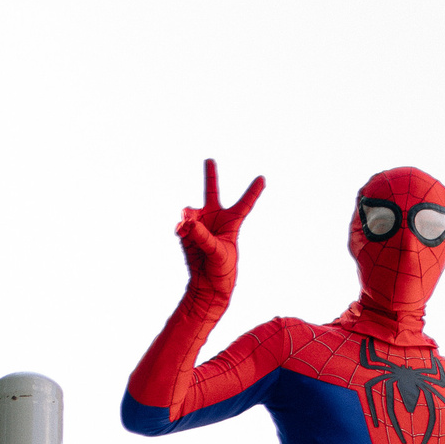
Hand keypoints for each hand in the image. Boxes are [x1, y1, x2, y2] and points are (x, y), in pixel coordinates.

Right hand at [175, 158, 263, 296]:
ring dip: (188, 218)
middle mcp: (215, 218)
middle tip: (209, 159)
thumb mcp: (217, 252)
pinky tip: (181, 234)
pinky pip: (181, 223)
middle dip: (211, 175)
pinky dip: (181, 228)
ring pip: (190, 211)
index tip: (263, 178)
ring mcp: (200, 224)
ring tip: (189, 229)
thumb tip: (188, 221)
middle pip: (212, 192)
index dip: (254, 191)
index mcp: (232, 222)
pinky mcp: (186, 232)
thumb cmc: (220, 269)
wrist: (206, 284)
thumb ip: (203, 235)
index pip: (245, 204)